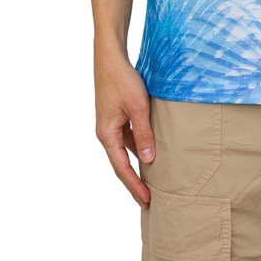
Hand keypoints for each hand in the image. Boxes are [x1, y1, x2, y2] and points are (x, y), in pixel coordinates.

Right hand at [93, 45, 154, 208]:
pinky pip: (129, 139)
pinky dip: (140, 148)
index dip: (135, 186)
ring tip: (154, 181)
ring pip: (126, 151)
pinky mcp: (117, 117)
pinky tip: (153, 153)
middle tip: (149, 201)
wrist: (111, 59)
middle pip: (122, 164)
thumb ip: (144, 134)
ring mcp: (111, 126)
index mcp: (107, 135)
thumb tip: (149, 160)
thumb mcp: (138, 108)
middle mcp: (106, 134)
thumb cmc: (123, 81)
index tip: (147, 201)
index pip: (122, 168)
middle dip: (135, 183)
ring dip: (139, 166)